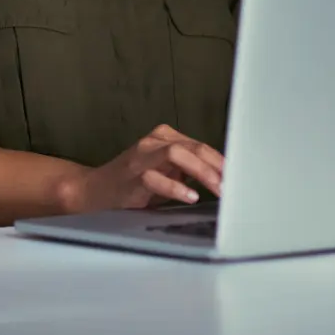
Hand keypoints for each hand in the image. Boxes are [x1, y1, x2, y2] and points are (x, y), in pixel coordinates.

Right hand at [61, 124, 223, 214]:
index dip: (221, 161)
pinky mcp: (131, 176)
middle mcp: (154, 142)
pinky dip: (175, 187)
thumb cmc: (134, 184)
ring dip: (201, 172)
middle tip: (233, 185)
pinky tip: (189, 196)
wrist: (93, 191)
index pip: (200, 146)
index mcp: (165, 137)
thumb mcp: (165, 173)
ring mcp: (141, 157)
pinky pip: (155, 177)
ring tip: (217, 188)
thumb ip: (189, 171)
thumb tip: (224, 180)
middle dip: (216, 166)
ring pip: (176, 154)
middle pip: (192, 147)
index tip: (241, 177)